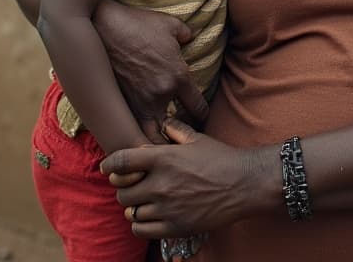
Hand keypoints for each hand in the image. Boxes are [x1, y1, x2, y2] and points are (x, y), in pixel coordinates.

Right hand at [92, 0, 208, 143]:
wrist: (104, 26)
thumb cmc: (139, 24)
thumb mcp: (171, 25)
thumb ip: (186, 36)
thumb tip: (188, 39)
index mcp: (178, 77)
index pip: (198, 108)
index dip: (203, 114)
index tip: (202, 116)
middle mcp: (159, 95)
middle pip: (175, 131)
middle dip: (180, 136)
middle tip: (182, 137)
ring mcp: (138, 101)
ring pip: (151, 137)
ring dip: (157, 141)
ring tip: (160, 144)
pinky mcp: (121, 101)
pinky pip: (132, 127)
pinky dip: (137, 133)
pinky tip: (139, 134)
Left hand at [101, 119, 273, 238]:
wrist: (245, 184)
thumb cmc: (222, 158)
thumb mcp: (197, 138)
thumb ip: (175, 129)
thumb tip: (162, 123)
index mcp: (164, 159)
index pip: (121, 162)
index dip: (109, 165)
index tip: (107, 168)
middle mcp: (161, 184)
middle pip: (121, 191)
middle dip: (123, 188)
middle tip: (132, 186)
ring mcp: (167, 207)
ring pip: (130, 211)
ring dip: (133, 207)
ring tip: (142, 202)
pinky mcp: (175, 227)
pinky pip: (141, 229)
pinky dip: (140, 224)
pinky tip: (149, 217)